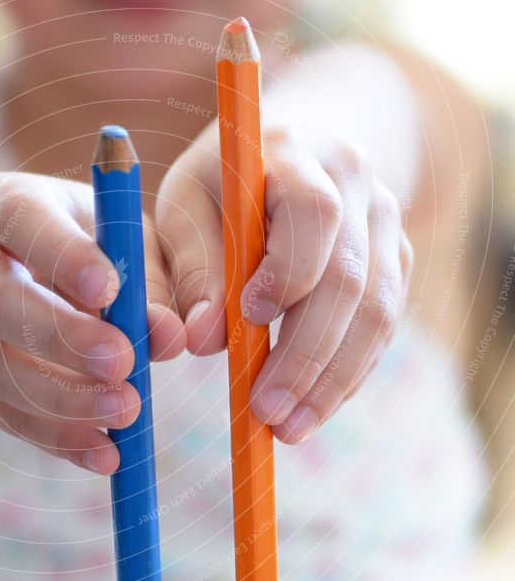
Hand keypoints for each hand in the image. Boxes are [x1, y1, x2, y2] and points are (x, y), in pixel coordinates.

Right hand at [0, 172, 184, 472]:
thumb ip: (149, 282)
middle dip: (60, 337)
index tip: (111, 290)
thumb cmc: (87, 245)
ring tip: (126, 414)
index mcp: (3, 203)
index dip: (61, 255)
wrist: (11, 262)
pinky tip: (104, 453)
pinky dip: (54, 437)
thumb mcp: (123, 243)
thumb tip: (170, 337)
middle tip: (124, 365)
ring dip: (60, 399)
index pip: (19, 219)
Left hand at [156, 122, 413, 443]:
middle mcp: (355, 181)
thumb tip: (200, 340)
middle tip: (265, 410)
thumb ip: (188, 268)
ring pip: (377, 311)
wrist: (288, 154)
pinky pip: (383, 326)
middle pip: (350, 276)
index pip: (314, 212)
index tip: (249, 319)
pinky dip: (348, 372)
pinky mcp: (395, 260)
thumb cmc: (220, 188)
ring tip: (289, 427)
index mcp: (295, 153)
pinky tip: (314, 404)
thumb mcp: (186, 208)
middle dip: (306, 353)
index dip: (289, 272)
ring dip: (332, 379)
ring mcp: (385, 221)